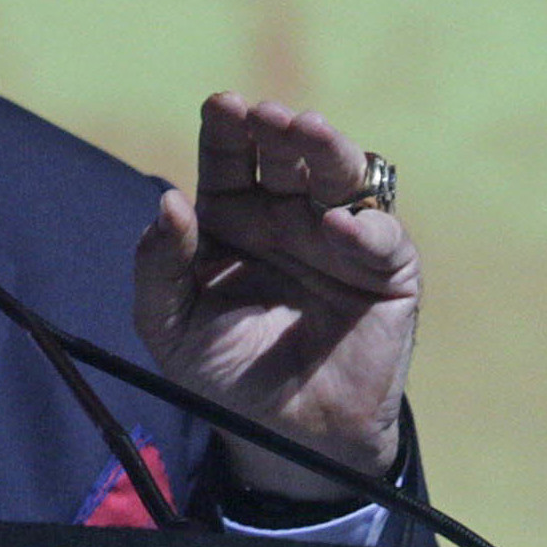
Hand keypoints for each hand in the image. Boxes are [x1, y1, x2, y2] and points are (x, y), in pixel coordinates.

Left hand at [131, 93, 418, 503]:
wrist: (287, 440)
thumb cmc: (225, 376)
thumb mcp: (171, 326)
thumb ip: (159, 267)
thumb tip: (169, 201)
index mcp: (234, 219)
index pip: (230, 160)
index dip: (227, 130)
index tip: (223, 105)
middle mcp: (289, 216)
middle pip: (286, 155)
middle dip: (278, 128)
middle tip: (267, 115)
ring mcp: (341, 237)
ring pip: (340, 176)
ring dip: (326, 149)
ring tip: (309, 131)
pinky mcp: (386, 269)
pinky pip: (382, 236)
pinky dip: (364, 226)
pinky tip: (337, 226)